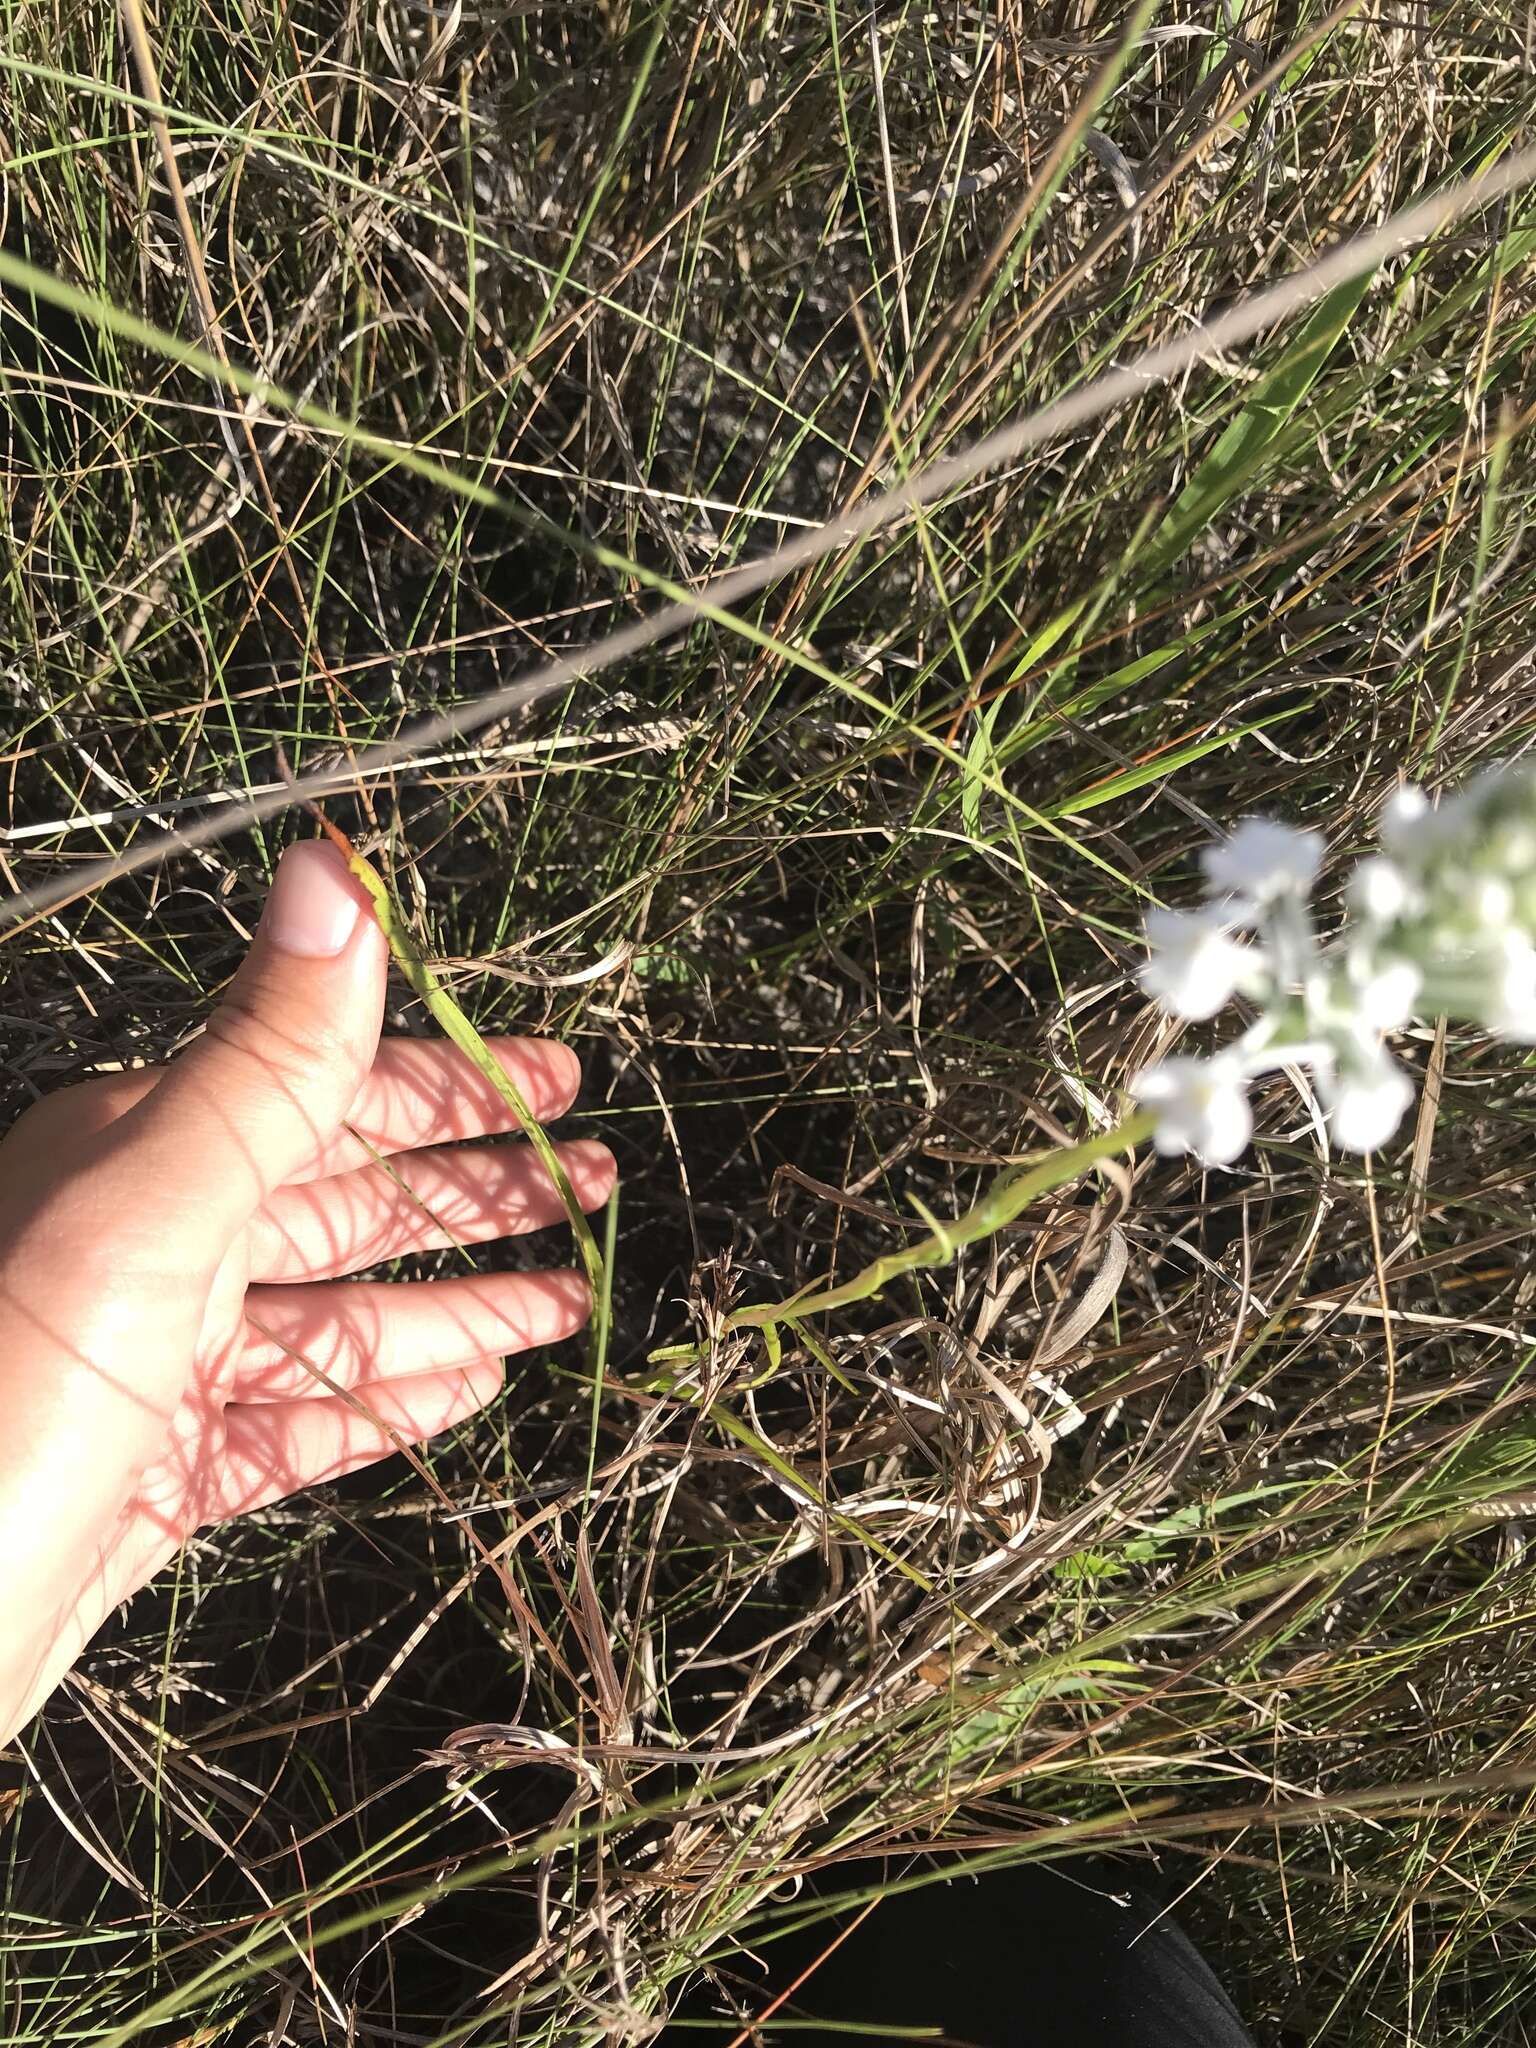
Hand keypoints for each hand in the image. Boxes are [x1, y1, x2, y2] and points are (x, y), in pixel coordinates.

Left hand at [0, 841, 615, 1742]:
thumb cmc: (2, 1415)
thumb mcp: (144, 1215)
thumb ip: (263, 1058)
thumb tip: (333, 863)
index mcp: (142, 1159)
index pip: (331, 1092)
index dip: (453, 1082)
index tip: (561, 1077)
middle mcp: (147, 1248)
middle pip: (347, 1202)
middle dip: (475, 1190)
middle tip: (596, 1185)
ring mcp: (152, 1370)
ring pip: (337, 1317)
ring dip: (459, 1304)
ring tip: (572, 1299)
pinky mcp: (153, 1480)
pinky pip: (297, 1422)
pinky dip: (386, 1400)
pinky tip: (469, 1392)